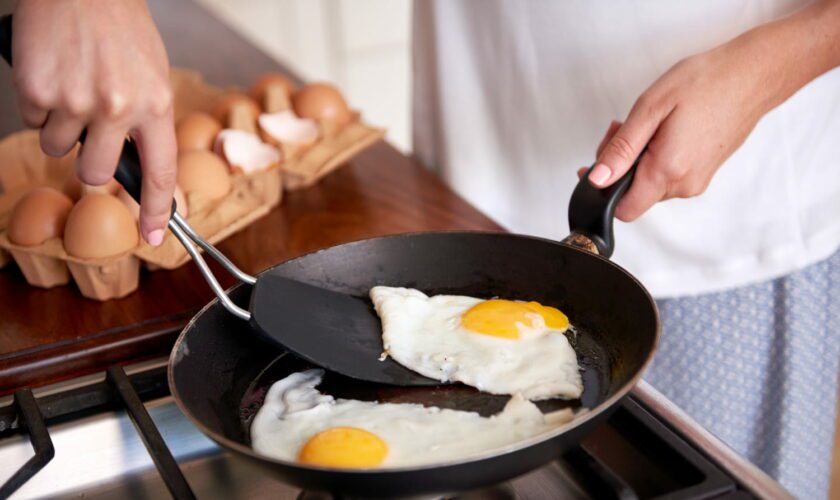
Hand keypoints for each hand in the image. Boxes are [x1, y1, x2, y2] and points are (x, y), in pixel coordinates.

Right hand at [12, 0, 174, 244]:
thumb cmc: (120, 26)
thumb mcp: (152, 75)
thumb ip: (145, 120)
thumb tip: (133, 162)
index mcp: (155, 105)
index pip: (160, 172)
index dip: (157, 209)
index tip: (154, 235)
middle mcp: (117, 108)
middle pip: (94, 174)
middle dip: (88, 163)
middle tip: (88, 133)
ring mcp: (75, 101)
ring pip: (58, 147)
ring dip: (61, 126)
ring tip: (72, 85)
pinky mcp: (38, 90)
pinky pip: (33, 119)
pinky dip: (39, 103)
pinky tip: (53, 72)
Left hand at [584, 0, 839, 221]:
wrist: (753, 75)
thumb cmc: (705, 83)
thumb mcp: (650, 109)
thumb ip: (621, 149)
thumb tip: (597, 179)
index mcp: (668, 171)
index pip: (623, 209)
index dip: (603, 190)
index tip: (597, 165)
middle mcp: (684, 185)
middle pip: (634, 194)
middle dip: (620, 165)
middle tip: (623, 128)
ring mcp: (697, 181)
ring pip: (650, 184)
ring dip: (638, 159)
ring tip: (649, 123)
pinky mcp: (703, 173)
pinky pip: (668, 175)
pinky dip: (656, 157)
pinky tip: (663, 130)